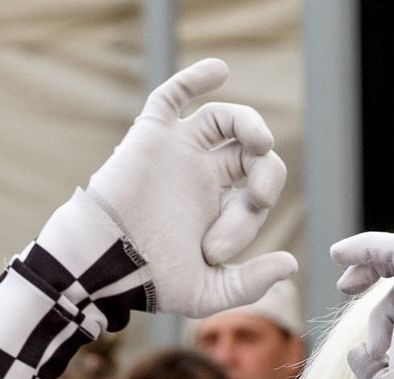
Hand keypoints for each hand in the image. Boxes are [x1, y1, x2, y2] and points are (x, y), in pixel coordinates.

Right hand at [82, 59, 294, 318]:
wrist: (102, 263)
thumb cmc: (148, 281)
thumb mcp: (207, 292)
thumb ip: (250, 284)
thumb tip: (291, 263)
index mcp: (219, 207)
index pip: (256, 198)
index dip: (249, 220)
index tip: (215, 248)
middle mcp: (204, 175)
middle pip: (252, 154)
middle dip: (267, 175)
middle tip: (258, 197)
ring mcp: (180, 152)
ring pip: (226, 120)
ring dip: (252, 125)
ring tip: (261, 141)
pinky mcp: (154, 135)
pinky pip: (175, 96)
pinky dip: (196, 78)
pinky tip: (220, 71)